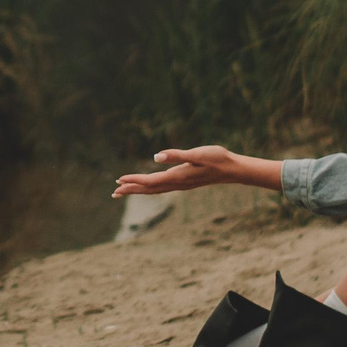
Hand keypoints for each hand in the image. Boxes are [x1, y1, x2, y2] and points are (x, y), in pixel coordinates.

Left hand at [111, 144, 280, 197]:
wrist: (232, 169)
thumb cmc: (216, 158)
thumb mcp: (196, 154)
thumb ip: (176, 155)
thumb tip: (156, 157)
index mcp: (177, 176)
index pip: (150, 181)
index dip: (133, 181)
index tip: (118, 180)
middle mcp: (177, 183)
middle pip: (149, 189)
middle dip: (131, 190)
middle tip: (114, 192)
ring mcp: (181, 184)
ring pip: (155, 190)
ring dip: (139, 190)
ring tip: (125, 190)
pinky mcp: (184, 182)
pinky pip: (162, 187)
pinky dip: (151, 187)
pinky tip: (148, 185)